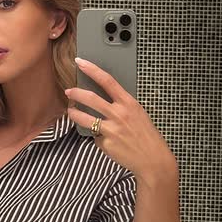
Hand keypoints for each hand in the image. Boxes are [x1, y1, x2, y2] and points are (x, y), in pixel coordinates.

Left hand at [65, 58, 177, 182]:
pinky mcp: (105, 143)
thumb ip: (122, 104)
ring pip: (84, 118)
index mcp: (129, 103)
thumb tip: (103, 97)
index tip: (80, 62)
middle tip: (69, 91)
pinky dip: (97, 136)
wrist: (153, 159)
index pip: (107, 80)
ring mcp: (111, 129)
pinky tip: (106, 140)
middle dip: (76, 93)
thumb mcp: (138, 113)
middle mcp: (119, 114)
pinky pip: (95, 136)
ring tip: (71, 112)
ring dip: (74, 113)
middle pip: (90, 98)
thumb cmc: (146, 135)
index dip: (92, 69)